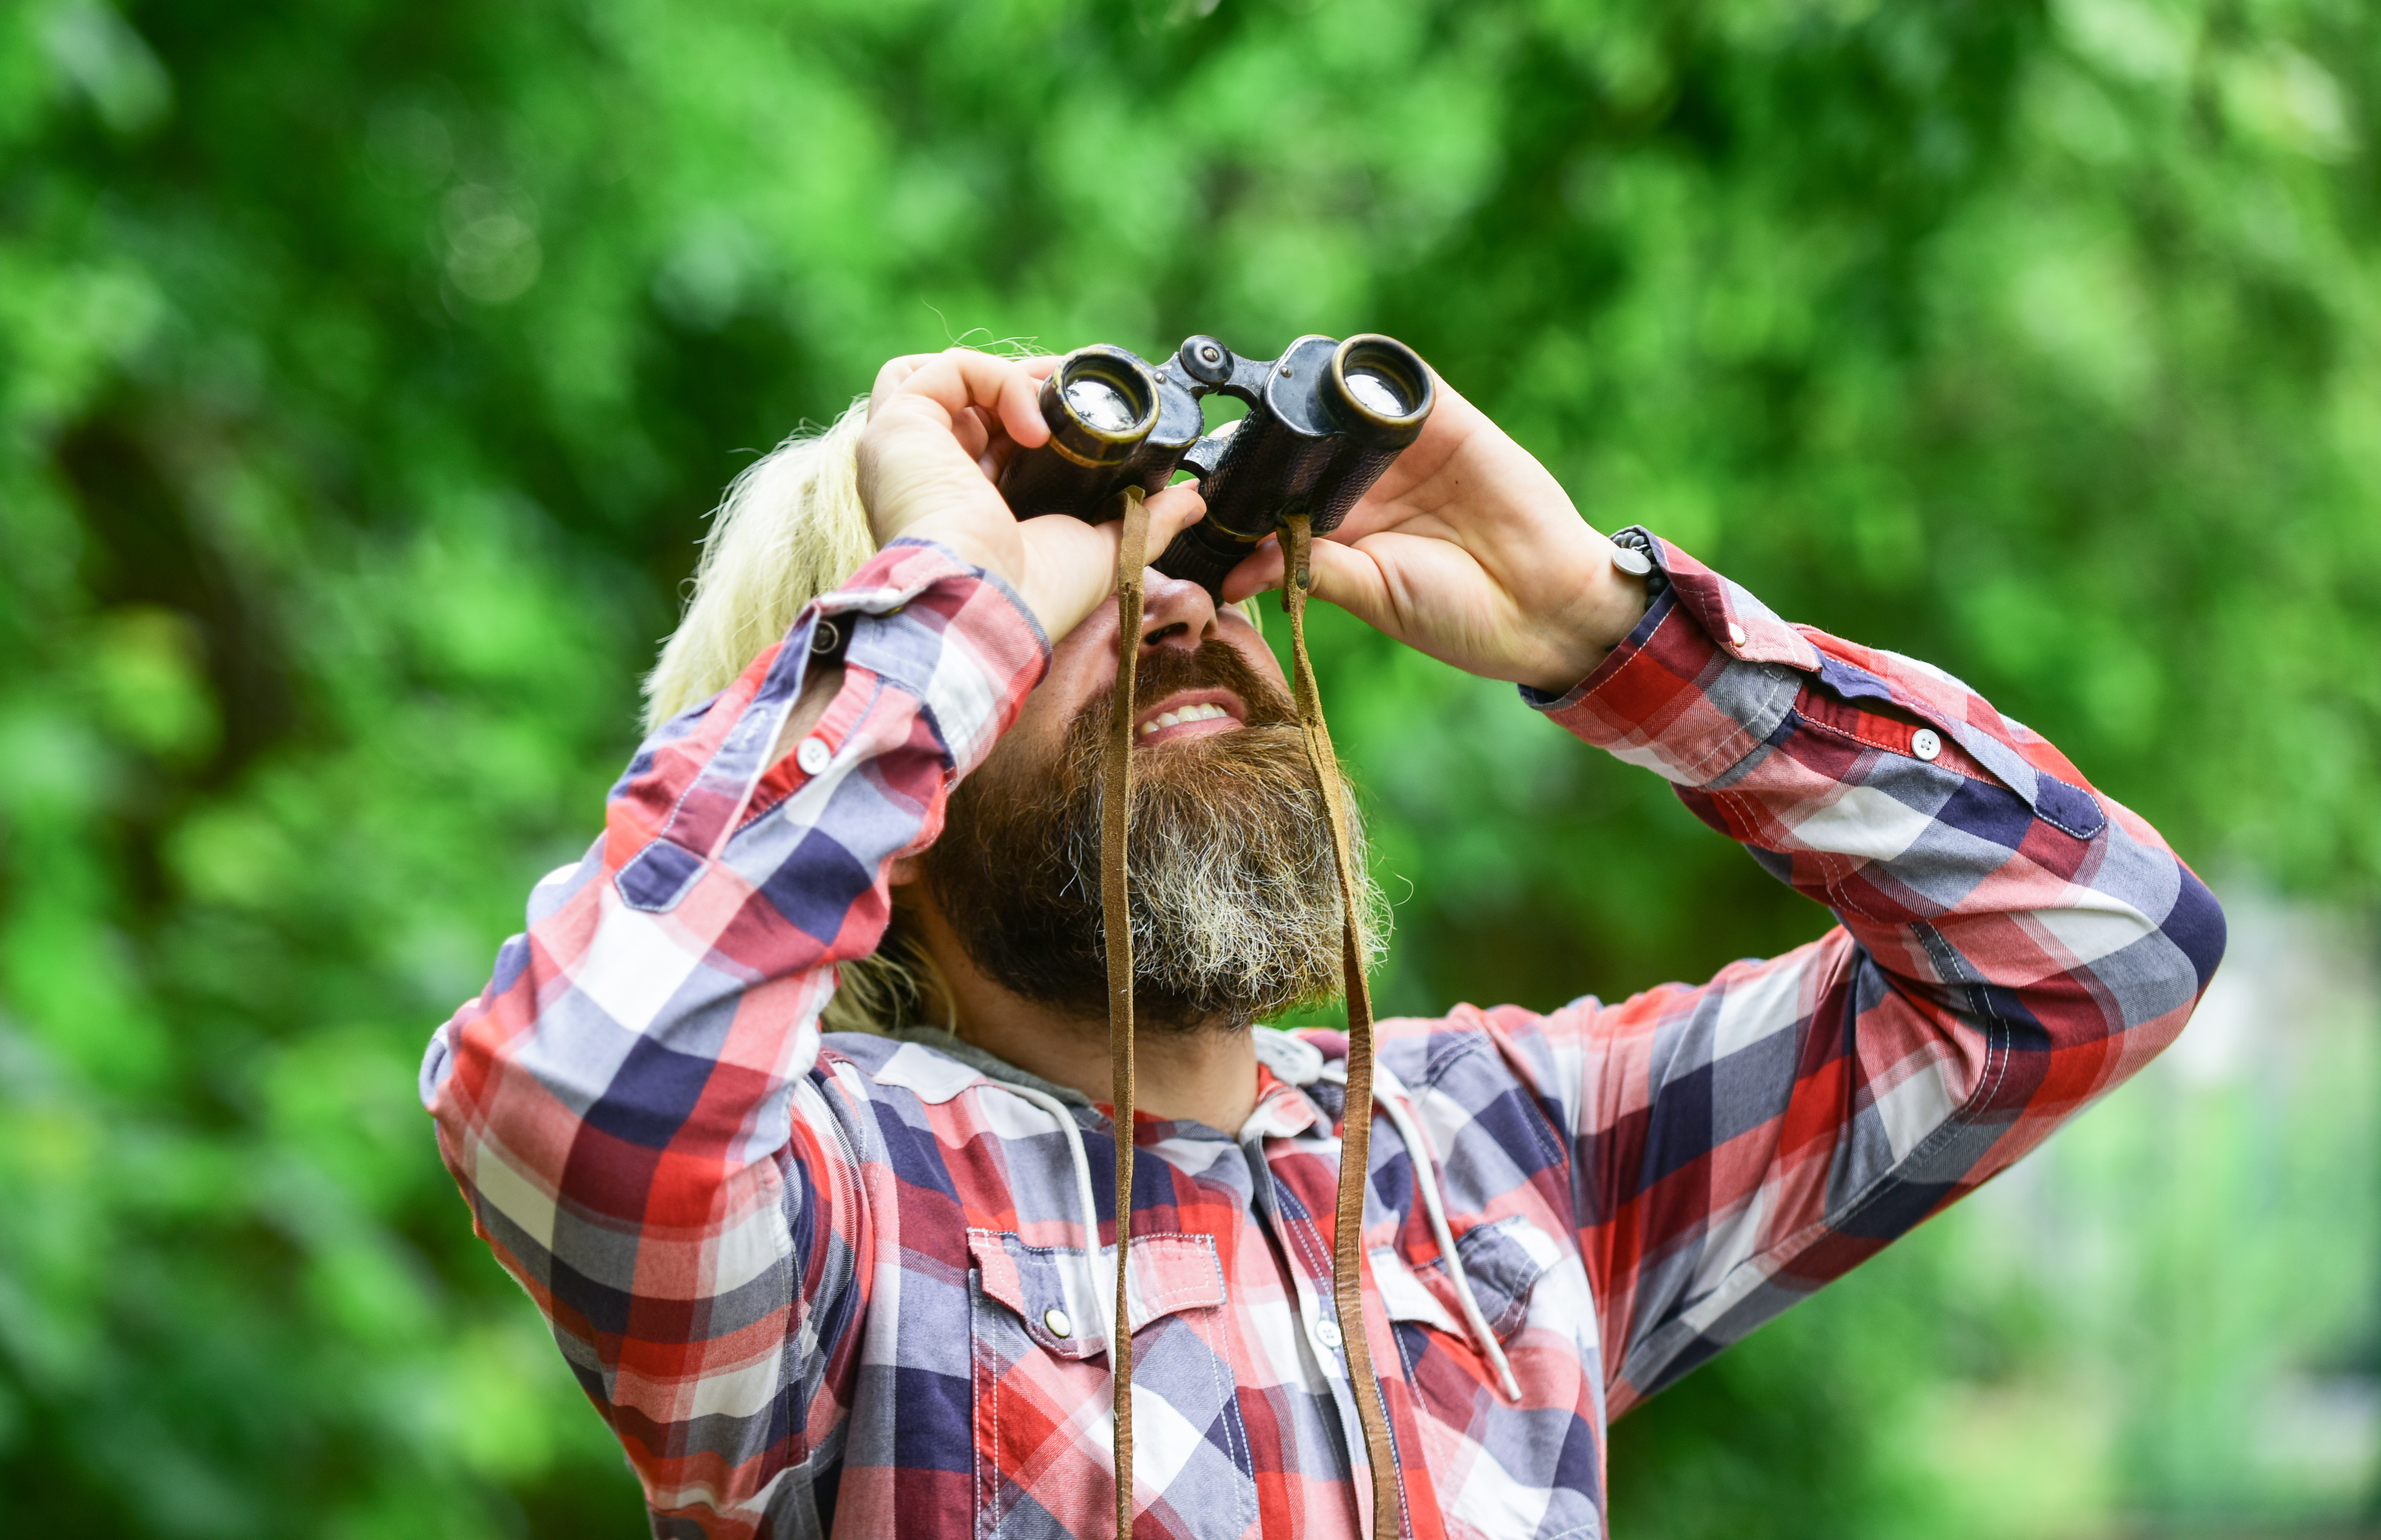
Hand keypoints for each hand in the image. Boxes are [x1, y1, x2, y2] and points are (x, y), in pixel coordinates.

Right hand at [856, 349, 1206, 643]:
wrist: (989, 610)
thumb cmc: (1033, 599)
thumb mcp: (1104, 553)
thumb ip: (1146, 521)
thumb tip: (1192, 499)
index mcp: (964, 504)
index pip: (991, 437)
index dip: (1036, 414)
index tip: (1085, 412)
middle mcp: (928, 474)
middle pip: (969, 401)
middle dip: (1028, 386)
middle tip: (1076, 391)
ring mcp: (906, 450)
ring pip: (945, 376)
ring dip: (1008, 375)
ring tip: (1054, 394)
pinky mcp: (898, 427)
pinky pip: (947, 371)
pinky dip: (1000, 380)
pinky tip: (1037, 422)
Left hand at [1219, 369, 1646, 692]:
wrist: (1542, 605)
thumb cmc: (1456, 615)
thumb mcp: (1372, 596)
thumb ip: (1309, 572)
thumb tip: (1234, 575)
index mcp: (1341, 528)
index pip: (1279, 494)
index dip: (1244, 487)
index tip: (1204, 490)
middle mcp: (1366, 483)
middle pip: (1302, 442)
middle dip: (1265, 435)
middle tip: (1227, 437)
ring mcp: (1405, 450)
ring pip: (1343, 405)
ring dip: (1310, 397)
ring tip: (1273, 398)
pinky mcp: (1447, 422)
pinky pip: (1402, 384)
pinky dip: (1369, 373)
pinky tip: (1337, 375)